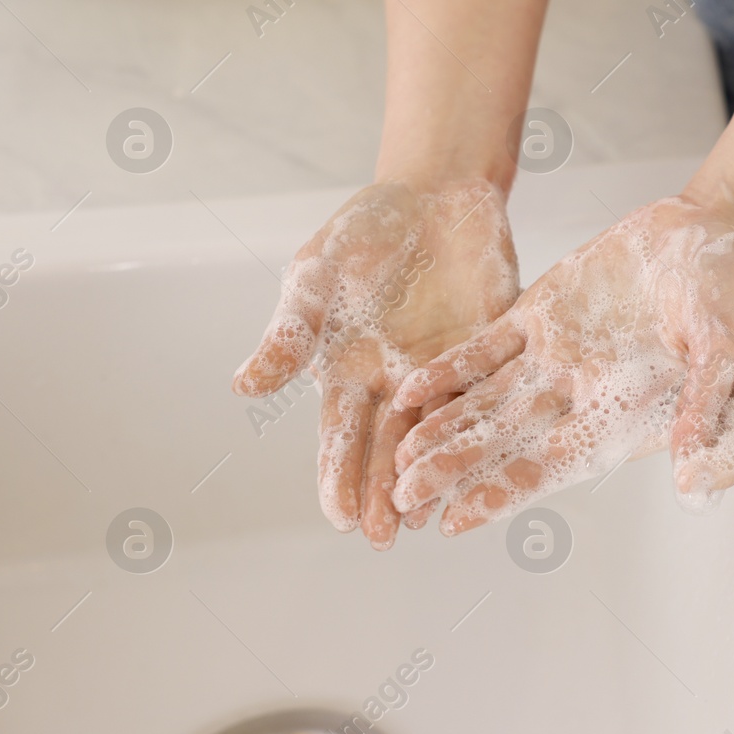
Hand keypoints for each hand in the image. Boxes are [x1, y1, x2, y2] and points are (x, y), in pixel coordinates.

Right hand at [232, 179, 518, 548]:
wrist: (433, 195)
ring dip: (433, 474)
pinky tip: (486, 460)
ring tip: (431, 517)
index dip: (338, 477)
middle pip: (388, 449)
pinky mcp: (491, 353)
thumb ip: (289, 332)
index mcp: (350, 375)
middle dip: (385, 494)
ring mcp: (445, 373)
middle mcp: (397, 386)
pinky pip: (486, 397)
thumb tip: (243, 387)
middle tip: (386, 538)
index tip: (339, 517)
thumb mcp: (316, 276)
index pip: (341, 437)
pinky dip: (483, 429)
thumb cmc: (363, 235)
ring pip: (437, 434)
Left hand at [388, 195, 733, 532]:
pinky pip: (485, 347)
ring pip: (485, 401)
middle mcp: (581, 392)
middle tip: (400, 497)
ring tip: (393, 458)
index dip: (503, 492)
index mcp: (622, 410)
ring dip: (441, 429)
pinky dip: (449, 370)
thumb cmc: (728, 288)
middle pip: (504, 440)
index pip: (552, 463)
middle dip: (453, 469)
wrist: (709, 230)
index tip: (455, 521)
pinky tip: (410, 391)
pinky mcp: (541, 313)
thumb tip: (692, 469)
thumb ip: (705, 400)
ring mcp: (556, 353)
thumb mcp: (726, 341)